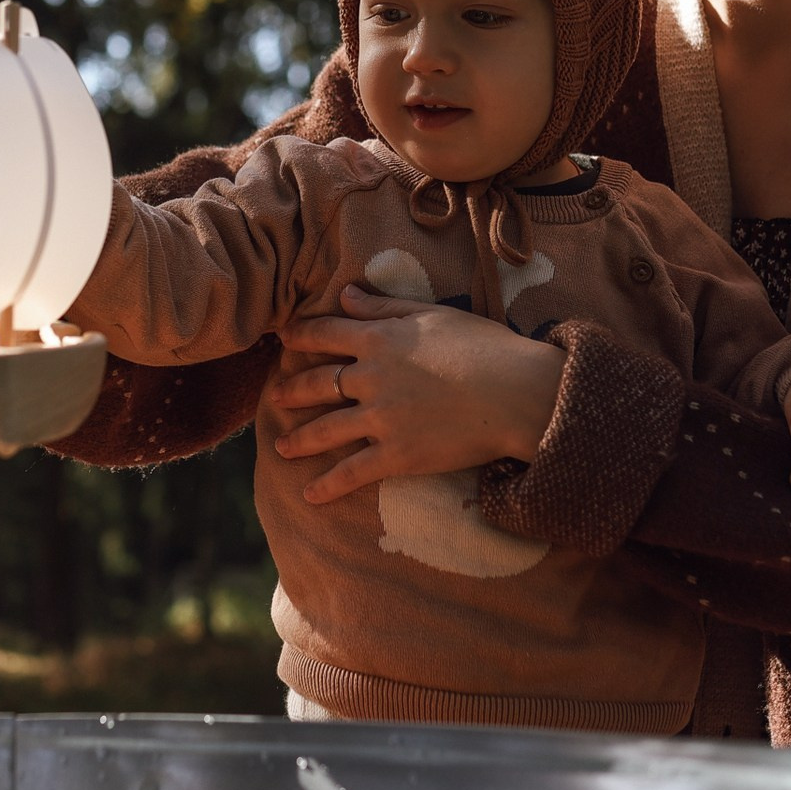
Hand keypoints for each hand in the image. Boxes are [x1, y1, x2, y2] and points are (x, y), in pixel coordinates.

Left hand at [264, 285, 564, 504]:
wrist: (516, 392)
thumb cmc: (485, 346)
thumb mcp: (432, 314)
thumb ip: (384, 307)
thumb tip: (344, 294)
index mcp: (379, 338)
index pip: (326, 333)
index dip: (301, 335)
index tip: (283, 338)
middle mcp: (371, 377)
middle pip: (319, 383)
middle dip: (292, 391)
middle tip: (274, 397)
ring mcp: (381, 418)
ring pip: (326, 430)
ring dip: (300, 440)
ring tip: (281, 447)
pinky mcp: (397, 455)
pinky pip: (352, 473)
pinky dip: (328, 485)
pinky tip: (309, 495)